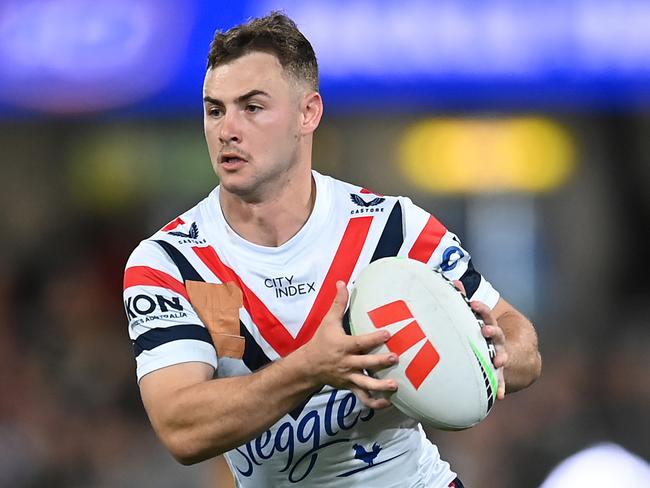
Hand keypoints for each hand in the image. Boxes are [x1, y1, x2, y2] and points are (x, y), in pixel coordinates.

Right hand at [302, 281, 398, 408]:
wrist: (308, 366)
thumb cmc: (321, 341)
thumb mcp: (328, 321)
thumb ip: (338, 303)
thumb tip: (342, 282)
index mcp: (342, 346)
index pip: (360, 342)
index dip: (374, 338)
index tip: (388, 333)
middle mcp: (346, 363)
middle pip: (365, 363)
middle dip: (380, 362)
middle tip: (395, 357)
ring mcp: (349, 377)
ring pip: (365, 384)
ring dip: (380, 385)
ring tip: (394, 385)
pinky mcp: (350, 387)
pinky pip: (362, 398)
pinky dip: (374, 402)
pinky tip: (387, 402)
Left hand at [453, 281, 506, 400]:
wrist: (515, 350)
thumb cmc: (483, 330)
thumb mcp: (476, 317)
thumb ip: (464, 300)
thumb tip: (453, 282)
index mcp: (489, 325)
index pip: (486, 314)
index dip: (480, 308)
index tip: (473, 304)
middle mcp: (497, 339)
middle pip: (495, 333)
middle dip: (491, 331)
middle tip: (485, 330)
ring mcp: (500, 354)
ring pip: (501, 355)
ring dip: (500, 357)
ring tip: (499, 361)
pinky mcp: (499, 371)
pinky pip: (500, 380)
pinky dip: (500, 387)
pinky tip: (500, 396)